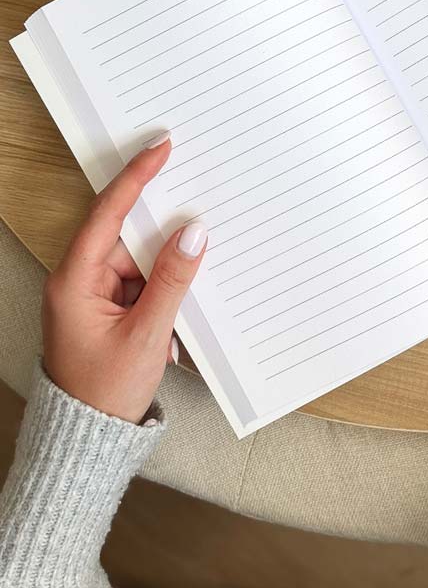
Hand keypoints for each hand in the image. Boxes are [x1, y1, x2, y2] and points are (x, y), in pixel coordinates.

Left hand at [42, 137, 206, 423]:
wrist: (88, 440)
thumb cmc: (104, 393)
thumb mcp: (147, 334)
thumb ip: (173, 279)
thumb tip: (194, 233)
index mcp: (74, 280)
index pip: (107, 213)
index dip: (136, 177)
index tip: (160, 147)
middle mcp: (78, 280)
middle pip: (125, 231)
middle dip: (160, 220)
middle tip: (192, 186)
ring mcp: (93, 294)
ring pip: (138, 256)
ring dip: (166, 260)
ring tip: (191, 259)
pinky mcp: (108, 308)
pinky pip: (141, 278)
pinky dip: (163, 279)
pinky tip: (184, 286)